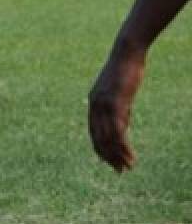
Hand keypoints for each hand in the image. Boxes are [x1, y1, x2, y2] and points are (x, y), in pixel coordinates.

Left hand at [87, 47, 145, 171]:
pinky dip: (123, 146)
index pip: (93, 131)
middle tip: (119, 171)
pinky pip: (117, 131)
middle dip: (108, 156)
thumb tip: (122, 130)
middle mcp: (94, 105)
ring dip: (117, 155)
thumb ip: (119, 111)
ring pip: (108, 138)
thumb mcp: (120, 94)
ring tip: (127, 167)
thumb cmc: (125, 71)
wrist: (126, 53)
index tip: (109, 162)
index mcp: (93, 102)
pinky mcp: (115, 103)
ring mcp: (103, 104)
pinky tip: (131, 155)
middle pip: (98, 138)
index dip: (101, 148)